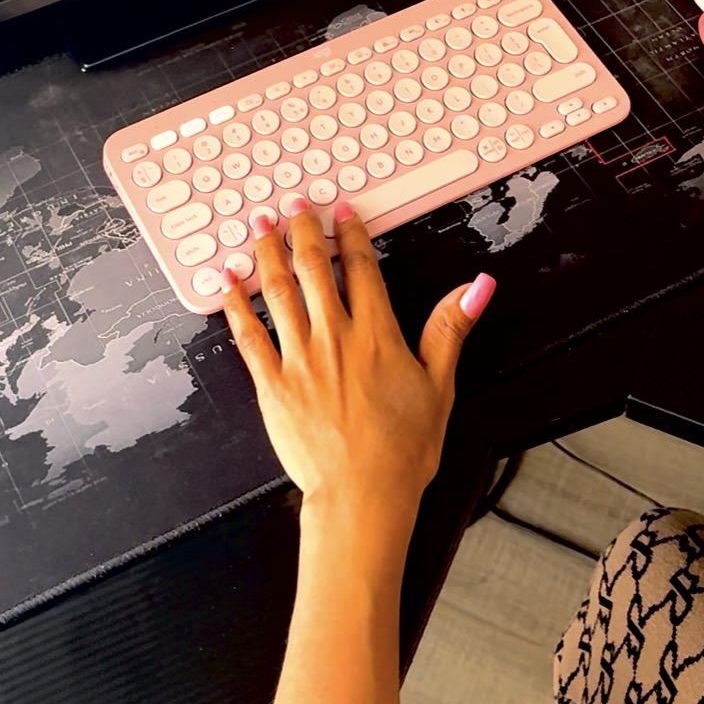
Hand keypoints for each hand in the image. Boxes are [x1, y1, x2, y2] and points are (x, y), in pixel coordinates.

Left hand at [222, 200, 494, 539]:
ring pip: (278, 290)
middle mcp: (335, 337)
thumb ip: (450, 330)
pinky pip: (248, 334)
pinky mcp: (272, 385)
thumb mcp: (440, 387)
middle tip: (294, 206)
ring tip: (260, 226)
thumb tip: (476, 289)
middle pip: (314, 267)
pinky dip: (236, 303)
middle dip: (302, 230)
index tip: (342, 211)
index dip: (351, 233)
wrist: (362, 498)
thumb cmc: (401, 451)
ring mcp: (300, 358)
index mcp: (376, 334)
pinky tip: (227, 281)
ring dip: (267, 253)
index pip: (361, 267)